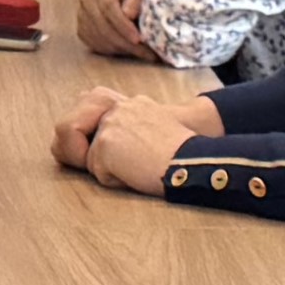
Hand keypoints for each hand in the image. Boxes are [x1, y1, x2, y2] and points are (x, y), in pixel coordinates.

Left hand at [54, 86, 215, 191]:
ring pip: (95, 161)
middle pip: (90, 138)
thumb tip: (113, 144)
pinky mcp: (106, 145)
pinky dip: (118, 181)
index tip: (113, 148)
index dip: (95, 132)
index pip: (94, 108)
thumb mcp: (160, 128)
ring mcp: (111, 125)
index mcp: (132, 104)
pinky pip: (101, 175)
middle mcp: (118, 109)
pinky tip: (140, 173)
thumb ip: (134, 127)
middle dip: (99, 154)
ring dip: (114, 170)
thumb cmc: (184, 154)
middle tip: (133, 162)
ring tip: (143, 166)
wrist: (194, 160)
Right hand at [75, 0, 161, 63]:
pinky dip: (110, 50)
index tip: (138, 39)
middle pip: (101, 24)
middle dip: (123, 41)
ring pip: (97, 37)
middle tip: (143, 51)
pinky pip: (93, 43)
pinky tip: (125, 50)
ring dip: (119, 48)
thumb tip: (128, 14)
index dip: (122, 25)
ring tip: (139, 52)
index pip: (107, 6)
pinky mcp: (81, 28)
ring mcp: (81, 14)